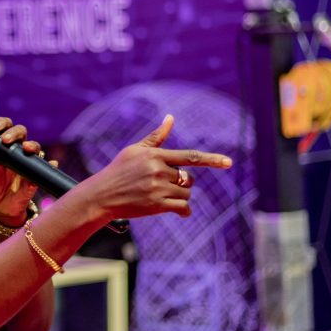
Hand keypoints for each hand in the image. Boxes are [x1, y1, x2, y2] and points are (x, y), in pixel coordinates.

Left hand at [0, 116, 50, 225]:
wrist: (0, 208)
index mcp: (2, 148)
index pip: (5, 129)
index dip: (2, 124)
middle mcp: (16, 152)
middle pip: (22, 133)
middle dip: (15, 133)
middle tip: (6, 140)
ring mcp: (27, 163)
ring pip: (35, 148)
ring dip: (32, 146)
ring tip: (27, 149)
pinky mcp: (35, 176)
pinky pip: (45, 168)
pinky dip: (50, 164)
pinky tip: (51, 163)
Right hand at [82, 115, 232, 220]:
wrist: (102, 195)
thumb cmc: (118, 170)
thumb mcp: (135, 150)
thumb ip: (156, 137)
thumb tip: (171, 118)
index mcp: (156, 156)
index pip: (190, 157)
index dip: (211, 160)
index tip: (228, 162)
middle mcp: (158, 171)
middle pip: (187, 178)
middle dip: (181, 182)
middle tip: (163, 185)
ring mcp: (158, 189)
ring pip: (185, 193)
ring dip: (179, 196)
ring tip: (161, 196)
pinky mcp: (156, 205)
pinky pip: (182, 207)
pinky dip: (184, 211)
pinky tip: (181, 212)